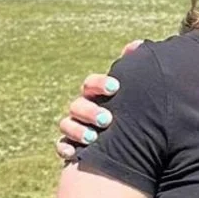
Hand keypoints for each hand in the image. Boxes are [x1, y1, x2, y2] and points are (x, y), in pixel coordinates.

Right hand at [55, 39, 144, 162]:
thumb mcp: (133, 92)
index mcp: (97, 95)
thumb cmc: (130, 112)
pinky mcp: (72, 146)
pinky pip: (61, 146)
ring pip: (67, 124)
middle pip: (77, 105)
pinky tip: (73, 153)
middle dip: (90, 111)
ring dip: (78, 130)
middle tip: (107, 119)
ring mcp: (75, 128)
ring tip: (94, 137)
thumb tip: (137, 44)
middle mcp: (83, 109)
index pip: (91, 84)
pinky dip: (65, 148)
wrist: (128, 143)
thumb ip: (133, 68)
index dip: (99, 84)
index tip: (115, 87)